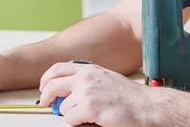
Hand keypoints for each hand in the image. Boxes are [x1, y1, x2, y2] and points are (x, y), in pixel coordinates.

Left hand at [38, 63, 157, 126]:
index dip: (47, 78)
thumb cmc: (130, 96)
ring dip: (72, 114)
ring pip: (63, 108)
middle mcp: (85, 78)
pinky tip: (91, 119)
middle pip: (53, 85)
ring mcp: (86, 93)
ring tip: (89, 114)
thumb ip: (87, 79)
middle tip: (45, 103)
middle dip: (46, 97)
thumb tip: (69, 88)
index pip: (58, 69)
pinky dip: (77, 123)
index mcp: (89, 70)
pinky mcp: (89, 108)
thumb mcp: (106, 78)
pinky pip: (70, 119)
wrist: (146, 106)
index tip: (44, 87)